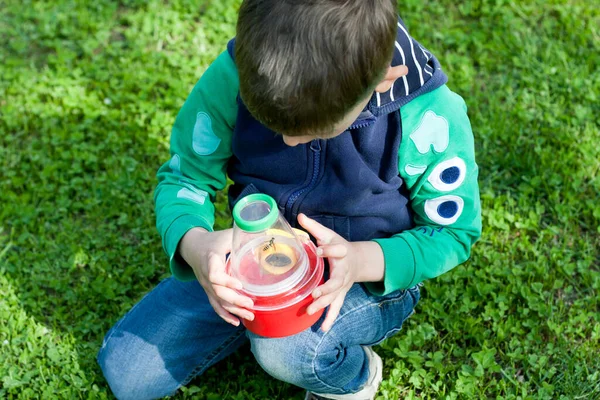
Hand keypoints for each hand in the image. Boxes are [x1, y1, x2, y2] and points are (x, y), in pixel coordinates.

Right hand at [178, 228, 254, 325]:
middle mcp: (206, 275)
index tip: (240, 285)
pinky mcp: (208, 291)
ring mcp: (206, 285)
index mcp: (211, 260)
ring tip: (250, 316)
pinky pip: (215, 305)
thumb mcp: (227, 235)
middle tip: (251, 304)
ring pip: (217, 302)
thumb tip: (269, 236)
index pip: (214, 275)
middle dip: (235, 300)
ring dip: (233, 310)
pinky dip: (225, 315)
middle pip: (218, 292)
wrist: (193, 247)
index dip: (226, 281)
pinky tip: (236, 322)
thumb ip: (244, 236)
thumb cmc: (214, 240)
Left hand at [298, 214, 383, 331]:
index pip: (337, 250)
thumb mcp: (329, 234)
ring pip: (335, 297)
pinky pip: (336, 307)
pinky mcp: (341, 294)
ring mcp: (343, 286)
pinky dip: (330, 319)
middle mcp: (344, 272)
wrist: (358, 260)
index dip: (329, 250)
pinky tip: (322, 329)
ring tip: (310, 311)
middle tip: (314, 293)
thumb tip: (299, 216)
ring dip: (324, 305)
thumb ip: (314, 227)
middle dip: (326, 288)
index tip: (319, 248)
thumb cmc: (339, 245)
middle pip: (337, 281)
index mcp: (342, 253)